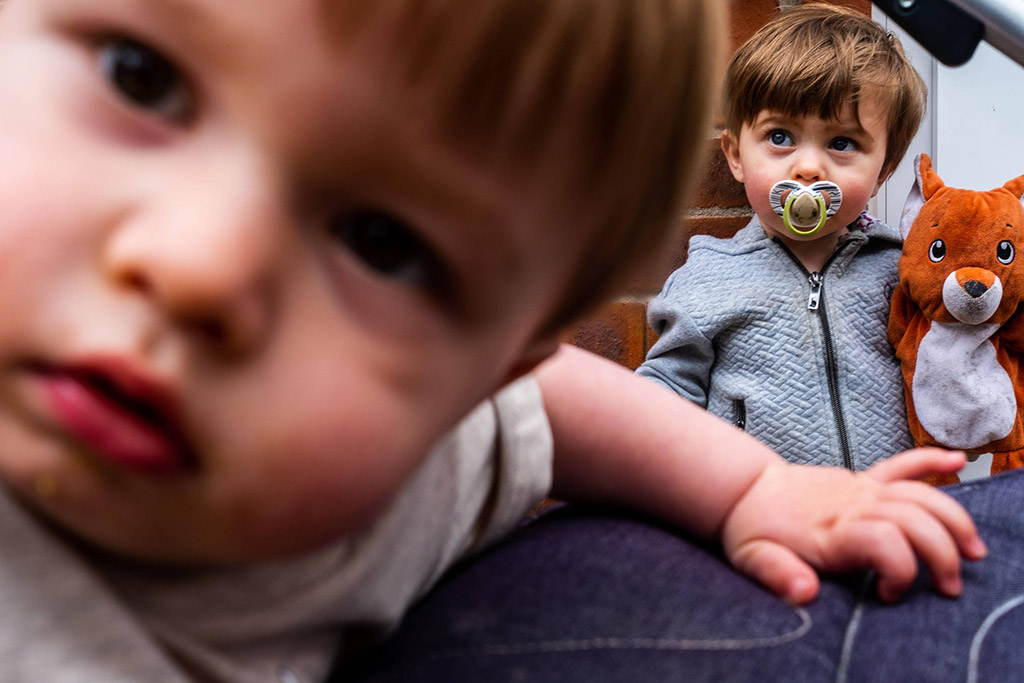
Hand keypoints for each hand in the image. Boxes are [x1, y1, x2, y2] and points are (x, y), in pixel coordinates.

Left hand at [720, 448, 986, 604]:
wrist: (746, 489)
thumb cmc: (752, 531)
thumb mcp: (753, 559)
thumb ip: (779, 575)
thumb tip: (805, 592)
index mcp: (830, 531)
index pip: (885, 543)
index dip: (900, 572)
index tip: (886, 596)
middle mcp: (853, 506)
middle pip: (915, 521)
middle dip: (943, 555)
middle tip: (948, 588)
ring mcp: (861, 489)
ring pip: (921, 495)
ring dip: (954, 520)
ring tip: (973, 552)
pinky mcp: (863, 479)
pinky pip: (902, 465)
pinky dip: (930, 459)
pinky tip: (958, 459)